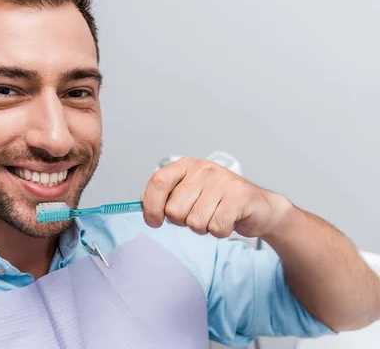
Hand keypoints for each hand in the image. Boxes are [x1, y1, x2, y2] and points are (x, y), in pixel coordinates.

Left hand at [140, 157, 292, 237]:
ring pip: (194, 222)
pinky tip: (227, 221)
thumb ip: (165, 196)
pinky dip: (220, 232)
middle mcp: (203, 169)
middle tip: (199, 214)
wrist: (259, 207)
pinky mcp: (239, 197)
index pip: (158, 181)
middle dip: (183, 221)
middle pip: (174, 210)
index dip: (151, 206)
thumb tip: (140, 202)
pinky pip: (215, 228)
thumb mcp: (189, 193)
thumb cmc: (220, 201)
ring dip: (203, 228)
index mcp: (186, 166)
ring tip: (215, 216)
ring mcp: (222, 181)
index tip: (154, 221)